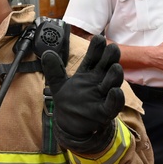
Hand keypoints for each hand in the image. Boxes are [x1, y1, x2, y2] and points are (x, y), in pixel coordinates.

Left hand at [42, 35, 124, 155]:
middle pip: (107, 66)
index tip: (99, 38)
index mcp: (88, 74)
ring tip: (115, 67)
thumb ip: (54, 70)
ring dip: (115, 75)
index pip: (94, 57)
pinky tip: (115, 91)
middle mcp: (98, 82)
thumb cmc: (70, 102)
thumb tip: (47, 52)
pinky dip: (115, 98)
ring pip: (113, 83)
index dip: (97, 48)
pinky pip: (113, 104)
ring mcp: (103, 96)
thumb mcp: (59, 85)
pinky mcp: (105, 112)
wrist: (71, 125)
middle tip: (112, 47)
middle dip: (111, 57)